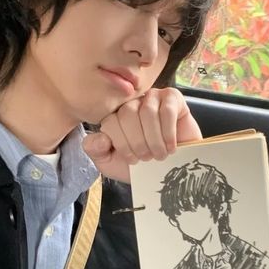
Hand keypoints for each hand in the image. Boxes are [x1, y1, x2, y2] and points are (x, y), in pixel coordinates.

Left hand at [82, 87, 201, 182]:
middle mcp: (131, 103)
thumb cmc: (142, 166)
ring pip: (148, 112)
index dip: (122, 144)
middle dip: (138, 142)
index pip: (111, 122)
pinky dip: (168, 132)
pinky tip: (171, 147)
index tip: (133, 161)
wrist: (172, 171)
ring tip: (160, 155)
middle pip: (128, 113)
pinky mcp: (173, 98)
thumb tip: (100, 138)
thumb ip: (96, 150)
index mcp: (114, 116)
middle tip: (148, 158)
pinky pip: (167, 110)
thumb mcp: (111, 164)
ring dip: (154, 139)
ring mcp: (152, 98)